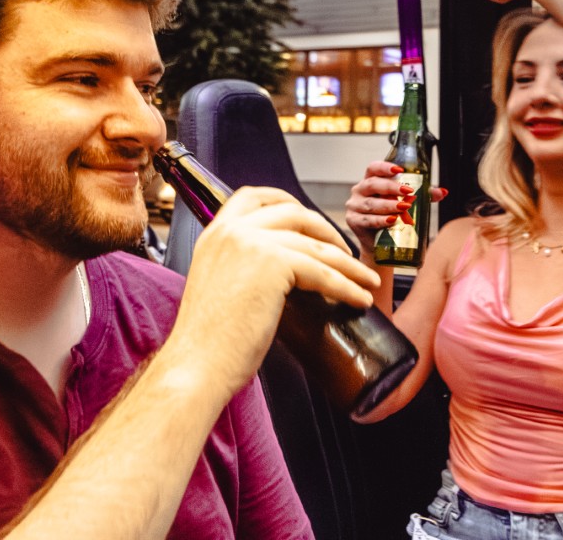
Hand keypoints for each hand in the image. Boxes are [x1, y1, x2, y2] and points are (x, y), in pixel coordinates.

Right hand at [170, 186, 378, 396]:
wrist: (197, 365)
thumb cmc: (209, 342)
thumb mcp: (219, 285)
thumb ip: (241, 266)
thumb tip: (281, 270)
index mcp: (214, 233)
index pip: (253, 197)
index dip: (286, 202)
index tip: (308, 218)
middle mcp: (231, 230)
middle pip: (293, 213)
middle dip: (325, 230)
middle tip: (345, 253)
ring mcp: (252, 242)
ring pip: (315, 245)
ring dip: (348, 264)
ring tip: (366, 282)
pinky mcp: (274, 263)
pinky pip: (323, 271)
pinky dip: (347, 286)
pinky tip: (359, 299)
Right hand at [345, 161, 446, 255]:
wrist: (380, 243)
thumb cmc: (393, 217)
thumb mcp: (408, 202)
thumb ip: (423, 195)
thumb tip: (442, 192)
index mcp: (371, 181)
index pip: (373, 168)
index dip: (385, 167)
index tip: (399, 169)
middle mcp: (360, 191)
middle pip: (373, 184)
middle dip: (391, 187)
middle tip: (408, 191)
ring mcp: (354, 206)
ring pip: (371, 203)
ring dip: (388, 205)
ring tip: (403, 207)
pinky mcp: (353, 221)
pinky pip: (367, 220)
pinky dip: (379, 220)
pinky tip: (390, 221)